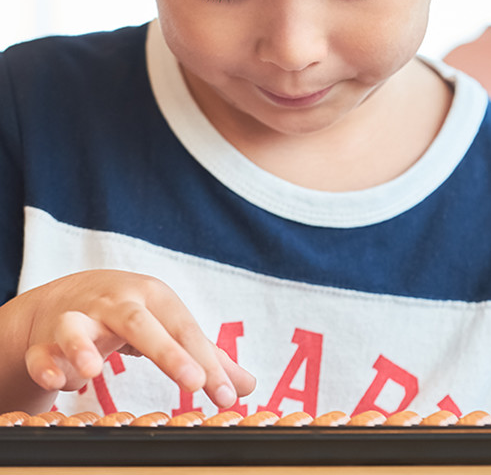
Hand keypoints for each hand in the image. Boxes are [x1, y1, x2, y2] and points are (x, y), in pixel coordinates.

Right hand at [14, 270, 254, 410]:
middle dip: (168, 352)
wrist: (68, 296)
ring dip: (84, 348)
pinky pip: (43, 352)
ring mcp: (79, 317)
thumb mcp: (169, 326)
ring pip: (79, 328)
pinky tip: (59, 384)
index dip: (209, 364)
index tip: (228, 395)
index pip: (186, 331)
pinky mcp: (46, 337)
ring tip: (94, 372)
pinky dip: (48, 366)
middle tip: (194, 382)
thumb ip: (206, 357)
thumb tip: (247, 386)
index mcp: (154, 299)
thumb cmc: (130, 314)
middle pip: (142, 324)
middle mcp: (117, 303)